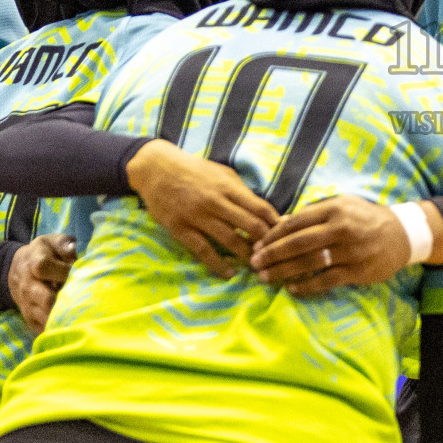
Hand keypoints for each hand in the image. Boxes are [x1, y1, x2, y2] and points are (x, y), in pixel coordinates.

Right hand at [9, 234, 77, 334]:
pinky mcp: (30, 320)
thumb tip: (73, 250)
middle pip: (46, 298)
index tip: (76, 272)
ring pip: (47, 316)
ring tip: (81, 310)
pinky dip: (60, 327)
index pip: (42, 266)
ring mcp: (27, 305)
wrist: (18, 271)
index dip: (62, 270)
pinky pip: (44, 328)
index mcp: (33, 262)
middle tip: (83, 296)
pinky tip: (74, 322)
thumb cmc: (44, 254)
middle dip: (67, 299)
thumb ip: (64, 244)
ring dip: (65, 315)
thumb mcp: (52, 242)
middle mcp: (28, 286)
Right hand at [126, 139, 278, 278]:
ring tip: (257, 266)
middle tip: (275, 255)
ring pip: (229, 239)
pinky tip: (229, 273)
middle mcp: (216, 201)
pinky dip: (218, 264)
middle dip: (266, 242)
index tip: (285, 236)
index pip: (260, 208)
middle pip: (250, 225)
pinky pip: (203, 250)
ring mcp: (198, 216)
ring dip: (246, 255)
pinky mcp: (181, 229)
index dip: (276, 224)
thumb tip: (264, 211)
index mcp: (229, 187)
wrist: (157, 168)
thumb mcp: (222, 173)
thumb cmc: (194, 170)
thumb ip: (241, 191)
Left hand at [251, 195, 441, 296]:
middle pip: (298, 243)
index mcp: (334, 209)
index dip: (273, 234)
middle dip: (272, 254)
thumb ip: (313, 213)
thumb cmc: (366, 218)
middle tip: (253, 263)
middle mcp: (341, 229)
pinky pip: (325, 281)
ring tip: (265, 277)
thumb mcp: (342, 205)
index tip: (257, 244)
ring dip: (283, 271)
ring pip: (309, 263)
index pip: (296, 222)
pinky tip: (291, 289)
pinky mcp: (357, 271)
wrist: (402, 235)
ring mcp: (350, 251)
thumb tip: (281, 222)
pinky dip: (306, 286)